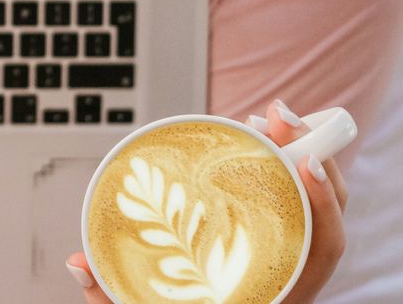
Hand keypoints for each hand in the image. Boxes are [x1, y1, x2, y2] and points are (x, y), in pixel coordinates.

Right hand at [65, 100, 348, 303]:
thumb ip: (110, 296)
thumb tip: (76, 263)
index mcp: (277, 297)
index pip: (324, 249)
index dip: (325, 204)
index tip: (307, 162)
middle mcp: (291, 277)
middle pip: (327, 214)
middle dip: (311, 156)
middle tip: (275, 117)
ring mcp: (285, 258)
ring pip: (312, 204)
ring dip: (297, 155)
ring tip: (267, 118)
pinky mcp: (272, 242)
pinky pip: (291, 204)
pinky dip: (280, 170)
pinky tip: (256, 142)